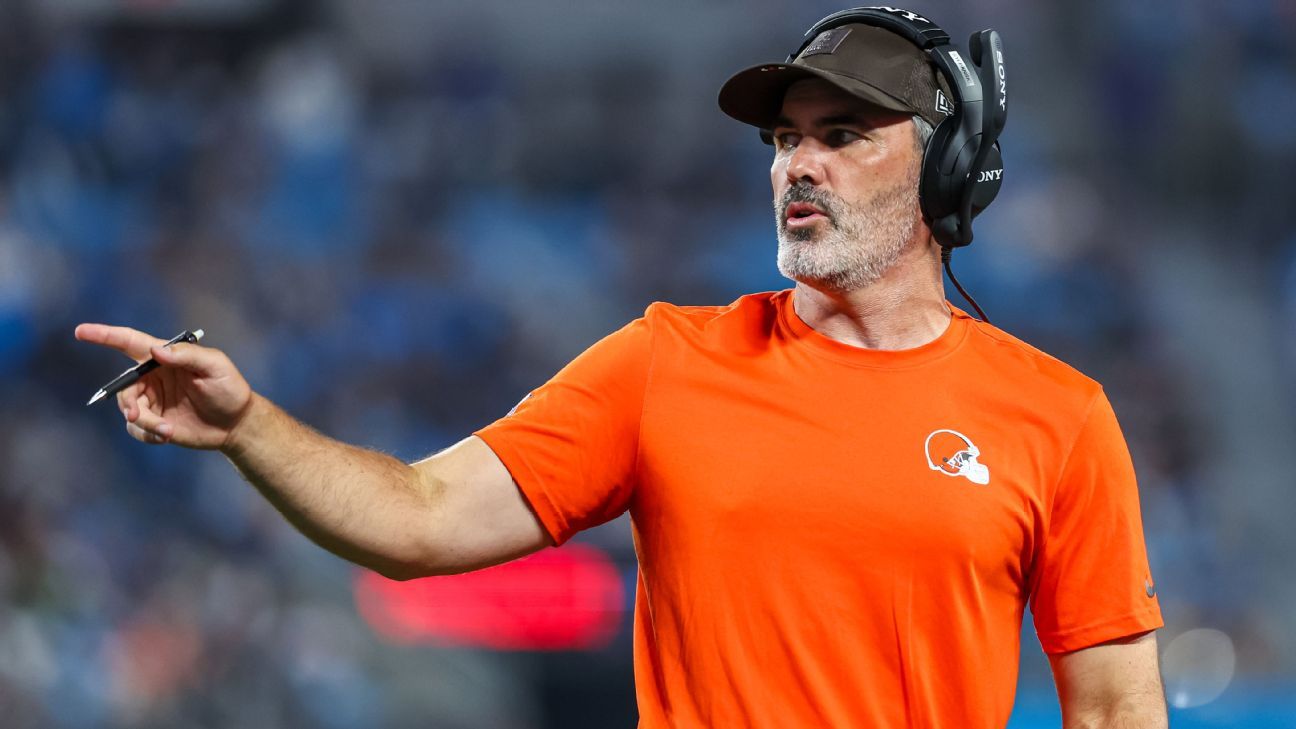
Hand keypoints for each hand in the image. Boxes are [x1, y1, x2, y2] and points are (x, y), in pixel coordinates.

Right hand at [75, 324, 254, 449]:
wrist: (236, 423)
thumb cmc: (229, 388)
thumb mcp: (215, 367)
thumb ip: (187, 356)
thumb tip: (155, 350)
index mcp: (164, 357)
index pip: (129, 342)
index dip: (103, 335)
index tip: (80, 331)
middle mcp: (153, 376)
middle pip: (124, 386)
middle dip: (128, 403)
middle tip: (138, 417)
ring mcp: (152, 399)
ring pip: (129, 410)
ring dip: (144, 422)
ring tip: (166, 431)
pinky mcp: (154, 421)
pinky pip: (136, 429)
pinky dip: (148, 434)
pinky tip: (168, 436)